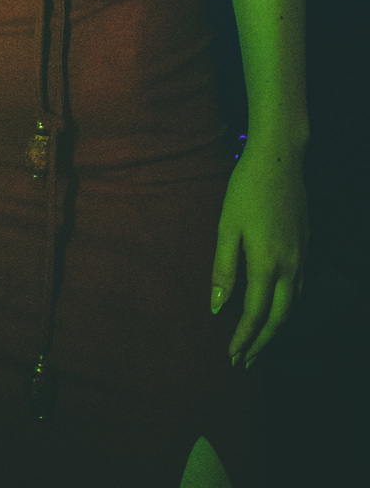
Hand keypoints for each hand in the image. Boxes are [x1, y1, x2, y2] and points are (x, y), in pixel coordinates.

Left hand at [211, 143, 307, 366]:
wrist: (280, 159)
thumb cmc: (246, 189)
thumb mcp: (227, 226)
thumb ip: (223, 269)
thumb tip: (216, 306)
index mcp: (266, 263)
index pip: (254, 314)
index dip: (243, 338)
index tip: (232, 356)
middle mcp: (289, 267)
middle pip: (279, 318)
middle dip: (262, 343)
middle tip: (245, 362)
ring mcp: (301, 258)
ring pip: (293, 307)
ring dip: (276, 329)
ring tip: (258, 344)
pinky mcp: (305, 248)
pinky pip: (299, 290)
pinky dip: (287, 309)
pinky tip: (277, 310)